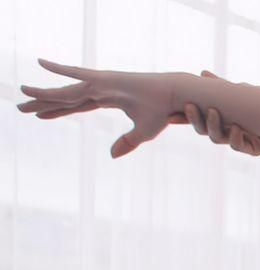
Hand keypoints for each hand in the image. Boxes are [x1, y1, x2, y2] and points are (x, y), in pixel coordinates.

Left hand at [16, 59, 178, 158]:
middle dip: (44, 103)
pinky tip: (41, 63)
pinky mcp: (105, 78)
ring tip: (22, 93)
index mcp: (108, 99)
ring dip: (43, 93)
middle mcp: (100, 89)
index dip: (57, 111)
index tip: (40, 116)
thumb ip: (126, 143)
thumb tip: (111, 156)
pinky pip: (77, 74)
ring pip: (66, 89)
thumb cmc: (163, 112)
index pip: (76, 106)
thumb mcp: (143, 133)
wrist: (177, 97)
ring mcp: (101, 82)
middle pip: (66, 97)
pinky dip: (60, 68)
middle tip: (22, 109)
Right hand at [176, 71, 259, 156]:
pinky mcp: (254, 149)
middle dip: (195, 119)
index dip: (184, 118)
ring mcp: (240, 142)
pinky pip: (240, 146)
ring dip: (215, 126)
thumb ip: (222, 86)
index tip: (170, 113)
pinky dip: (237, 138)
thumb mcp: (242, 93)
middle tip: (191, 106)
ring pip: (219, 139)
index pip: (198, 119)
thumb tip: (202, 73)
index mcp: (222, 120)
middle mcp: (228, 132)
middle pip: (204, 130)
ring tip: (215, 113)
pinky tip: (238, 129)